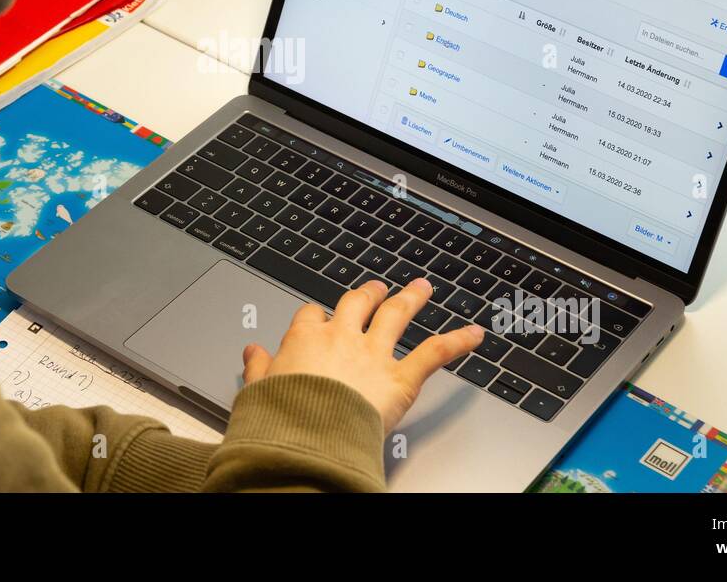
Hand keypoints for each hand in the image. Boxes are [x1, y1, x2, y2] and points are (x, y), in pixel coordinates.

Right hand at [242, 277, 484, 432]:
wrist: (306, 437)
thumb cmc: (281, 417)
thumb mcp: (257, 390)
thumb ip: (259, 368)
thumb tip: (253, 352)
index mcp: (305, 339)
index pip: (312, 316)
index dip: (319, 316)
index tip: (320, 318)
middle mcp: (342, 338)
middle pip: (357, 304)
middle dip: (368, 294)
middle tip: (376, 288)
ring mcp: (373, 354)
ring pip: (396, 315)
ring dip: (411, 299)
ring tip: (422, 288)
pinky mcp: (400, 378)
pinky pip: (434, 353)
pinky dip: (457, 342)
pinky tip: (474, 334)